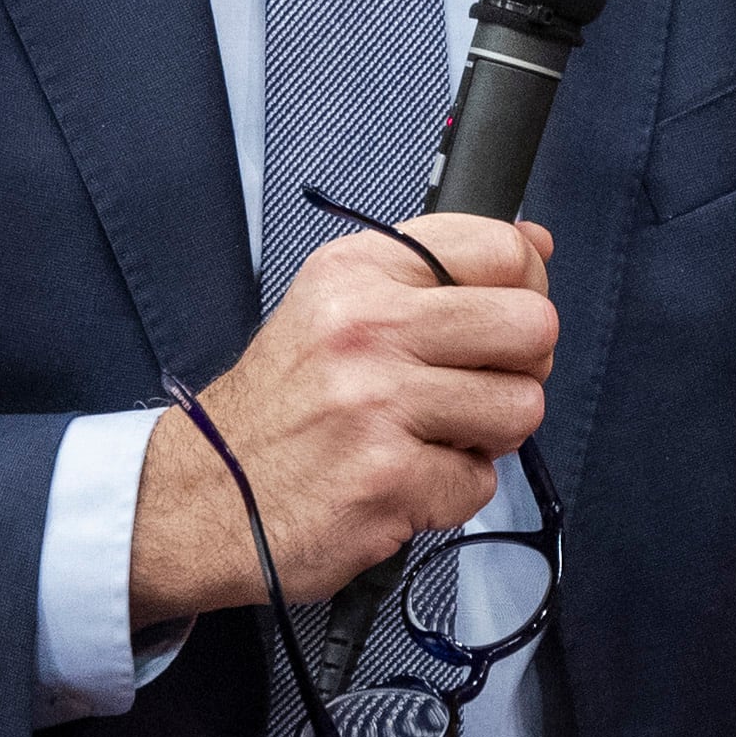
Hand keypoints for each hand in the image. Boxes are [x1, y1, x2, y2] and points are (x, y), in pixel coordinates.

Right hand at [131, 214, 558, 625]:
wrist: (202, 495)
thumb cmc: (280, 405)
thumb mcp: (335, 304)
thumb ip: (432, 271)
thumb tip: (534, 241)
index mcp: (357, 271)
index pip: (501, 249)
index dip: (526, 288)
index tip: (504, 318)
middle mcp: (367, 327)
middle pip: (533, 326)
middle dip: (522, 365)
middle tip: (479, 384)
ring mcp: (378, 405)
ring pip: (521, 408)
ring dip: (490, 434)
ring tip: (435, 435)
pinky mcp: (389, 480)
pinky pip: (480, 483)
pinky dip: (450, 490)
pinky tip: (405, 479)